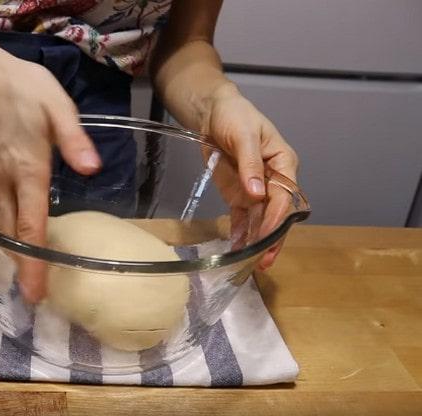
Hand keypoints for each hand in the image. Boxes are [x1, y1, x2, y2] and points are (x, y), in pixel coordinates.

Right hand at [0, 54, 101, 302]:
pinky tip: (20, 244)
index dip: (34, 261)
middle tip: (35, 300)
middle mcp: (6, 182)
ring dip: (15, 255)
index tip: (35, 291)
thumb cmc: (24, 89)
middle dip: (23, 269)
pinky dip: (9, 235)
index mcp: (28, 169)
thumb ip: (74, 140)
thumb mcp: (58, 106)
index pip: (31, 223)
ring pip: (3, 227)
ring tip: (30, 281)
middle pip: (12, 235)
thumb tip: (93, 169)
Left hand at [200, 83, 298, 269]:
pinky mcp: (237, 194)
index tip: (267, 233)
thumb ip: (250, 165)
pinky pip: (241, 217)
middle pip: (276, 213)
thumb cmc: (236, 116)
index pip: (284, 195)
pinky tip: (238, 249)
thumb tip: (257, 194)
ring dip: (257, 240)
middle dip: (272, 237)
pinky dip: (240, 233)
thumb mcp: (244, 135)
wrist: (213, 112)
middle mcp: (273, 180)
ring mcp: (255, 190)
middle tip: (264, 260)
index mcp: (283, 164)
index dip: (276, 216)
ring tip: (252, 263)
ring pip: (260, 220)